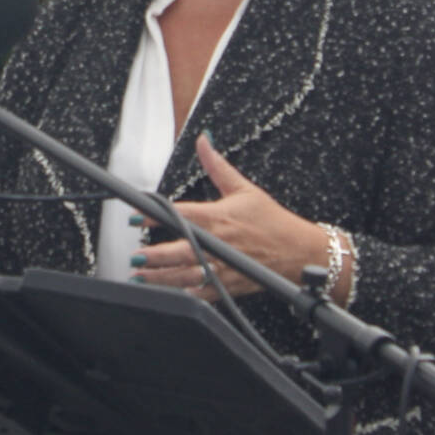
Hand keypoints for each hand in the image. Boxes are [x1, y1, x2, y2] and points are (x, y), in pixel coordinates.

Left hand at [132, 134, 330, 300]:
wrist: (299, 252)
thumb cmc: (272, 221)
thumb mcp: (244, 189)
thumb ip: (217, 166)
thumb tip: (203, 140)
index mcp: (218, 218)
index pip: (180, 214)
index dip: (155, 215)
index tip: (135, 216)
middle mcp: (218, 244)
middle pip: (180, 250)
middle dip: (155, 256)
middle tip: (136, 256)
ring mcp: (224, 267)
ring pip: (187, 275)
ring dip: (162, 278)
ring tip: (140, 276)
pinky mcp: (229, 285)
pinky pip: (203, 293)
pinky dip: (186, 293)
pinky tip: (169, 292)